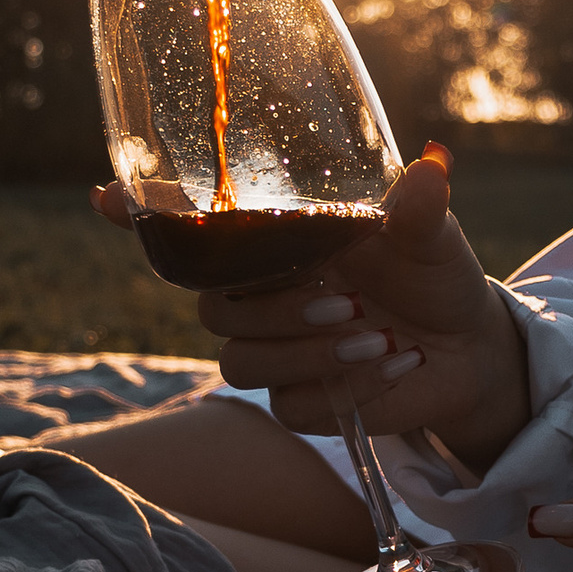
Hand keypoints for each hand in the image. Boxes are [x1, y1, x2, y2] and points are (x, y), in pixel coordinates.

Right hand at [92, 146, 533, 465]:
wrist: (467, 347)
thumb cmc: (433, 274)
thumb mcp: (431, 234)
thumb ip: (419, 207)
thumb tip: (430, 166)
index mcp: (276, 241)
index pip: (190, 229)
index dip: (140, 214)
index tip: (106, 196)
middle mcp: (259, 295)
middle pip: (212, 307)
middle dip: (275, 308)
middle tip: (345, 300)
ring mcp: (272, 352)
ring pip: (241, 362)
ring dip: (310, 352)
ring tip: (376, 337)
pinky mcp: (298, 403)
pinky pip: (290, 405)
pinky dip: (348, 387)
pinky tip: (394, 365)